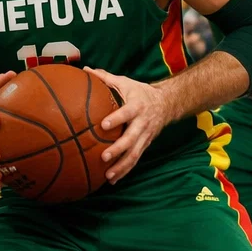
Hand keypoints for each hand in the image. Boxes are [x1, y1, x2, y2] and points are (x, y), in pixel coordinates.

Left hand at [90, 68, 168, 183]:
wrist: (166, 103)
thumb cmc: (140, 92)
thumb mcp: (126, 82)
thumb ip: (105, 78)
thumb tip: (85, 70)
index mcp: (137, 105)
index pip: (127, 113)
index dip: (116, 119)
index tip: (103, 124)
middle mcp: (142, 123)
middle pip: (131, 138)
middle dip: (118, 149)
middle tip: (104, 156)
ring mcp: (145, 136)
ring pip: (134, 154)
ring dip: (122, 166)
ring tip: (108, 175)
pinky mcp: (145, 145)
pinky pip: (135, 159)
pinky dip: (125, 171)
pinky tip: (113, 180)